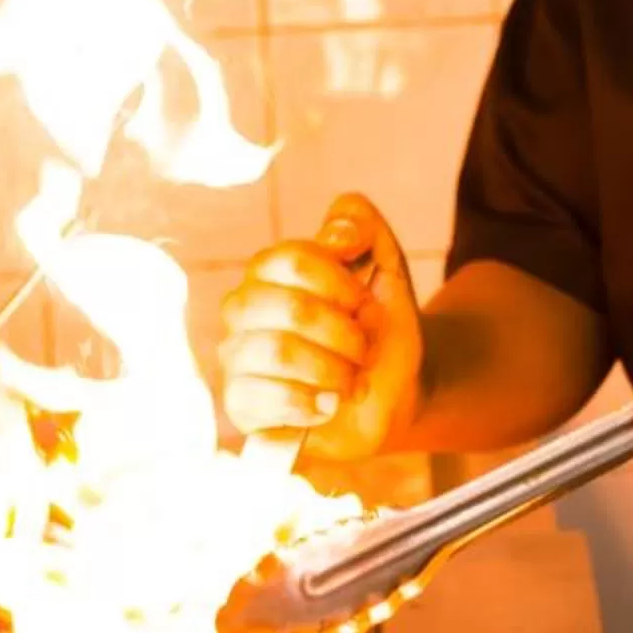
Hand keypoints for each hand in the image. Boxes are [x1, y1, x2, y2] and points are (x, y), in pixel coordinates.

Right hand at [219, 192, 423, 463]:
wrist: (394, 398)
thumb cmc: (381, 332)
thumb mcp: (387, 269)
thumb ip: (363, 227)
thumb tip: (338, 234)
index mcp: (272, 270)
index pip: (294, 260)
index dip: (342, 286)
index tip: (366, 305)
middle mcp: (244, 308)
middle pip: (290, 308)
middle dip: (344, 333)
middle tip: (363, 349)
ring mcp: (237, 355)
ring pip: (277, 351)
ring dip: (332, 370)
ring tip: (350, 381)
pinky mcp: (239, 403)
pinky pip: (259, 397)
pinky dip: (308, 403)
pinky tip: (327, 406)